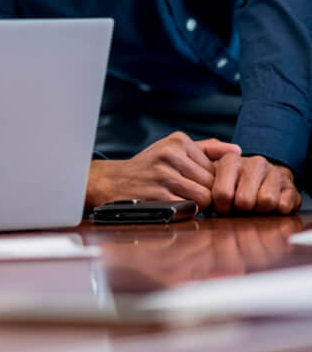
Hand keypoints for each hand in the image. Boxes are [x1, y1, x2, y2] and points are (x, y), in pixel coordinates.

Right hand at [86, 132, 239, 209]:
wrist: (113, 181)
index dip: (210, 180)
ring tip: (182, 198)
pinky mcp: (159, 195)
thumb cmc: (148, 166)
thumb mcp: (172, 148)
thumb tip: (237, 151)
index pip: (216, 166)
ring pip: (204, 197)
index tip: (196, 182)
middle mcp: (170, 154)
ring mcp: (164, 175)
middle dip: (205, 192)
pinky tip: (173, 203)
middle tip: (189, 193)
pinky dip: (186, 210)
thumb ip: (206, 149)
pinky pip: (190, 208)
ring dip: (197, 203)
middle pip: (212, 183)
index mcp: (178, 141)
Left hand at [210, 153, 300, 214]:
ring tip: (255, 205)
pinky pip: (283, 206)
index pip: (223, 194)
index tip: (224, 206)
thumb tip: (199, 202)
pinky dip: (276, 211)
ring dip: (259, 211)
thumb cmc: (233, 185)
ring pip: (266, 202)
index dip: (223, 207)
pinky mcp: (291, 187)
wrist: (264, 179)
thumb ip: (202, 186)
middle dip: (241, 210)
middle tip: (241, 207)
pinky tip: (271, 206)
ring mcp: (274, 173)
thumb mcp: (213, 181)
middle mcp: (254, 163)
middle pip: (244, 201)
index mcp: (230, 161)